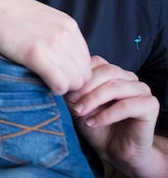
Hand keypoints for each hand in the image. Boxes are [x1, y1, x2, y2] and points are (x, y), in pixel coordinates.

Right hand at [0, 0, 91, 94]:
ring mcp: (53, 45)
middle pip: (85, 73)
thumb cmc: (7, 14)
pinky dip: (55, 89)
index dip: (74, 72)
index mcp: (69, 25)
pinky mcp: (37, 55)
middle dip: (71, 82)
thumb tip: (62, 55)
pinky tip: (43, 84)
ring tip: (46, 83)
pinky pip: (60, 84)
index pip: (87, 60)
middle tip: (52, 83)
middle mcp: (66, 34)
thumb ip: (56, 33)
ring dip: (63, 87)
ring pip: (76, 82)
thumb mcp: (41, 18)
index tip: (58, 75)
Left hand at [66, 56, 164, 176]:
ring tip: (79, 113)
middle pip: (107, 71)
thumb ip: (72, 89)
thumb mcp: (77, 103)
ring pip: (115, 86)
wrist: (114, 150)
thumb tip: (61, 78)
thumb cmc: (95, 124)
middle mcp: (129, 77)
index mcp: (113, 72)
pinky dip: (106, 115)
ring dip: (93, 100)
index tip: (65, 91)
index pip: (96, 62)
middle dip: (85, 87)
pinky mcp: (150, 105)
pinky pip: (126, 106)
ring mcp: (142, 89)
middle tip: (72, 102)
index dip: (79, 76)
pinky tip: (92, 123)